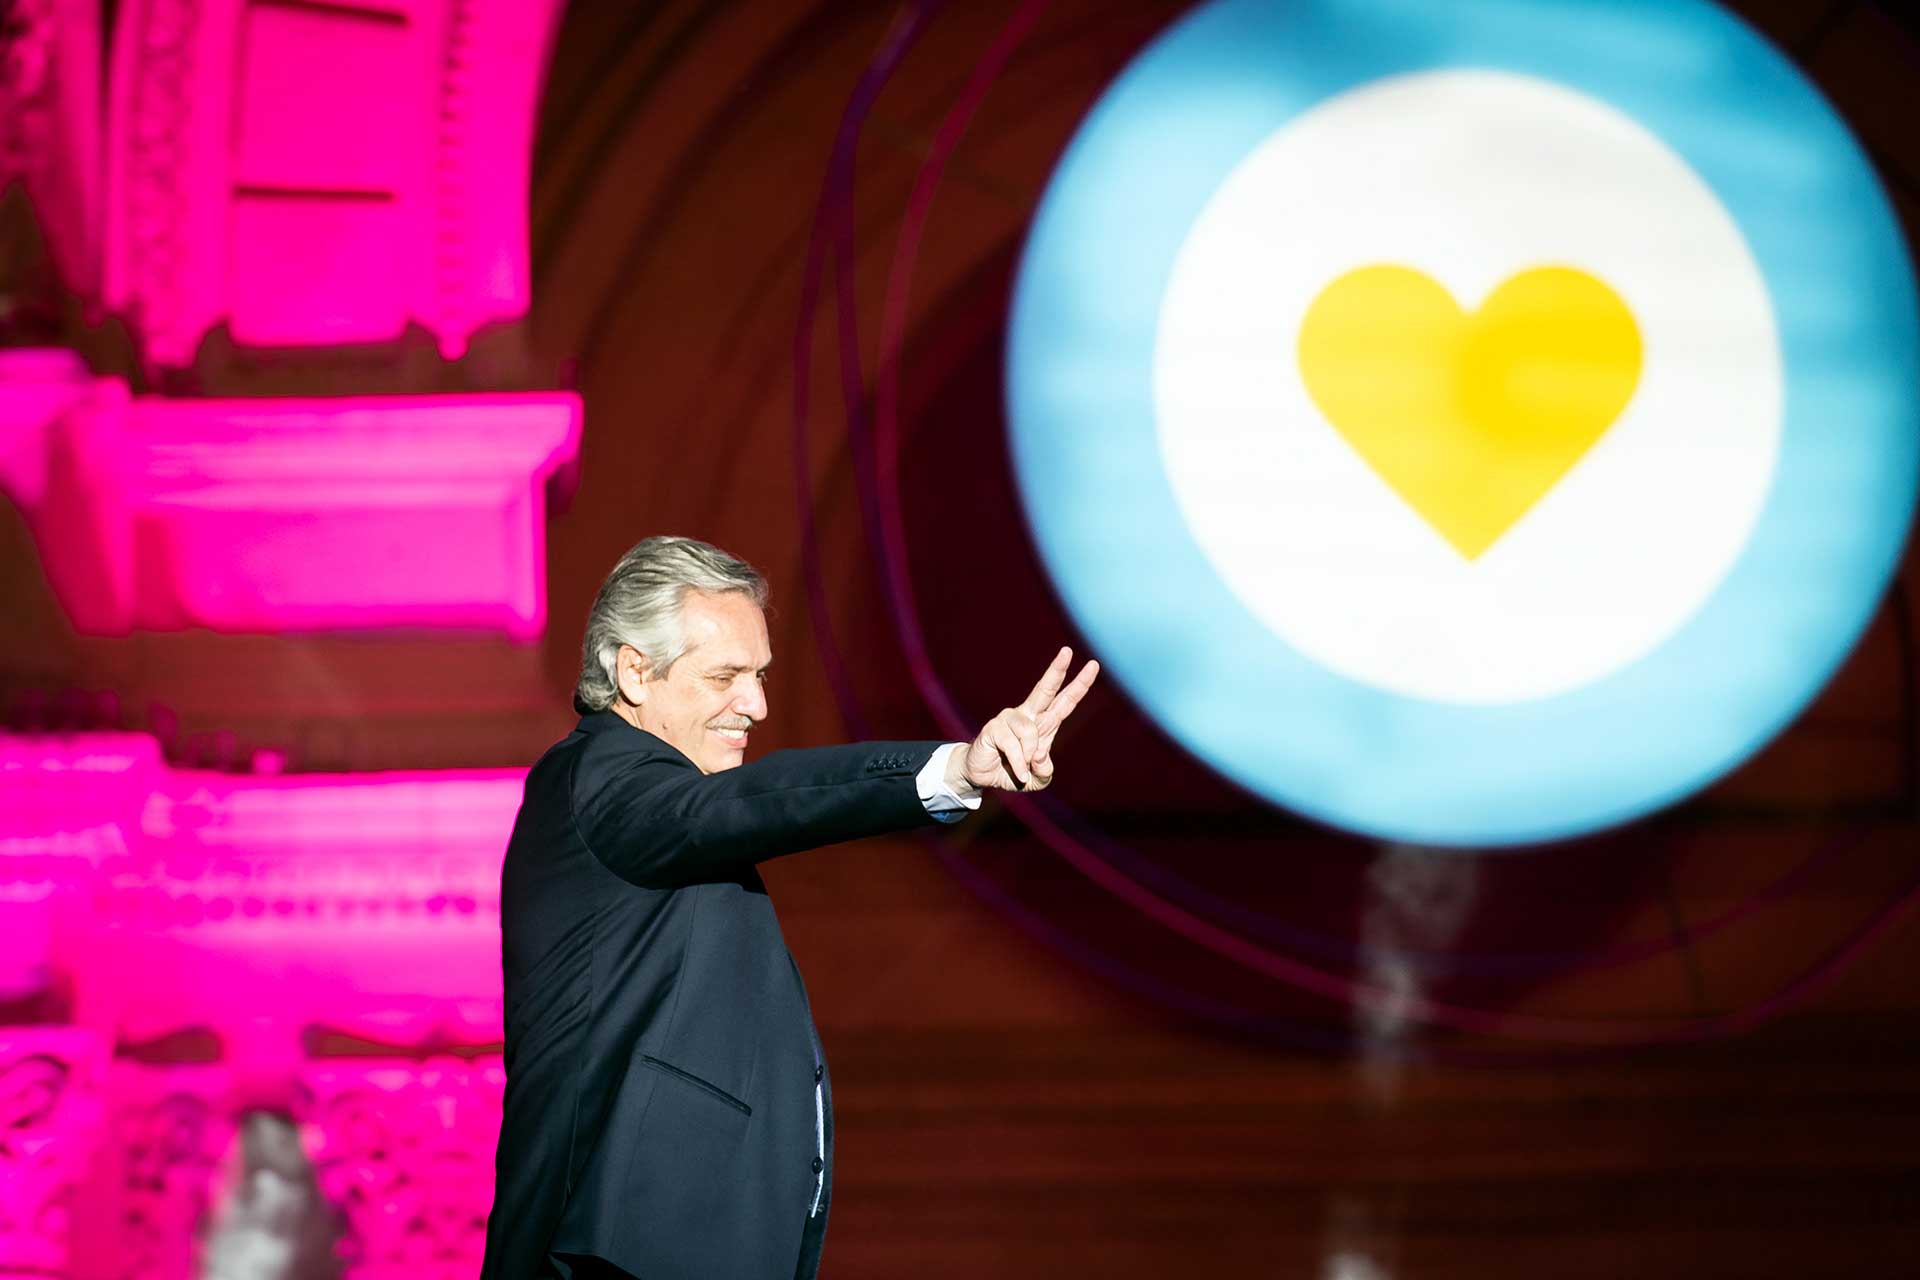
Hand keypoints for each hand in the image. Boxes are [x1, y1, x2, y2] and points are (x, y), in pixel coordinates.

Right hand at [952, 647, 1099, 792]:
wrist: (982, 776)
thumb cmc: (1012, 772)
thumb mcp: (1038, 779)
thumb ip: (1045, 771)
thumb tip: (1039, 755)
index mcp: (1044, 724)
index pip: (1065, 701)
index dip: (1079, 685)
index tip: (1093, 665)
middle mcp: (1028, 715)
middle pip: (1045, 689)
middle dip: (1057, 670)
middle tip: (1067, 651)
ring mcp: (1010, 719)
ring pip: (1031, 732)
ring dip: (1030, 756)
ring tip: (1023, 770)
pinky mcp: (994, 727)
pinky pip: (1014, 746)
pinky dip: (1018, 764)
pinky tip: (1016, 771)